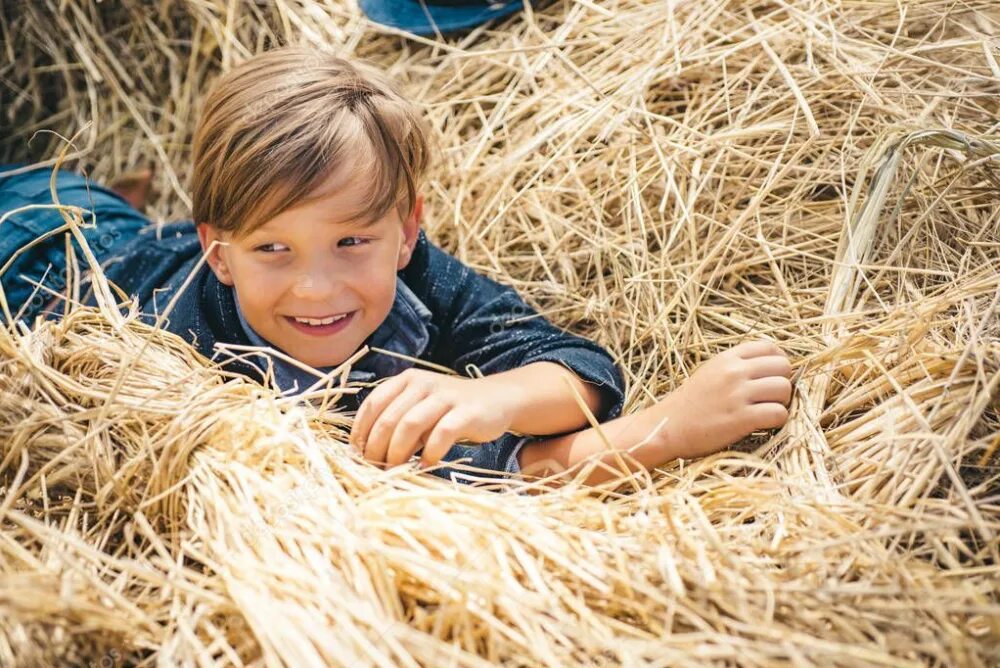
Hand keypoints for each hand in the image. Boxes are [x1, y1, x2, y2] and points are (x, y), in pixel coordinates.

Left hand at [348, 368, 515, 469]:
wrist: (497, 399)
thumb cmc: (451, 410)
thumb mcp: (420, 408)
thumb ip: (397, 422)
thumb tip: (367, 452)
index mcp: (406, 380)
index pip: (373, 403)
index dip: (360, 430)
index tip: (357, 454)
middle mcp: (423, 384)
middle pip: (389, 417)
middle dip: (377, 447)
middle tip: (374, 468)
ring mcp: (445, 396)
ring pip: (410, 424)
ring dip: (398, 451)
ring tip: (395, 470)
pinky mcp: (466, 412)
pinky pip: (441, 434)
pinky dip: (429, 454)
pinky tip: (425, 466)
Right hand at [655, 339, 792, 459]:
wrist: (667, 427)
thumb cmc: (690, 403)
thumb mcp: (711, 372)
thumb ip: (737, 366)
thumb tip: (772, 366)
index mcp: (727, 358)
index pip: (770, 347)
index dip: (777, 362)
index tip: (771, 377)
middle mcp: (734, 372)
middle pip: (783, 367)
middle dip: (782, 382)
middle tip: (770, 397)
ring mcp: (738, 394)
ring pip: (784, 389)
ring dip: (782, 403)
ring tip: (766, 411)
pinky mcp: (741, 418)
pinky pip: (778, 413)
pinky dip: (777, 421)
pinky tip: (763, 425)